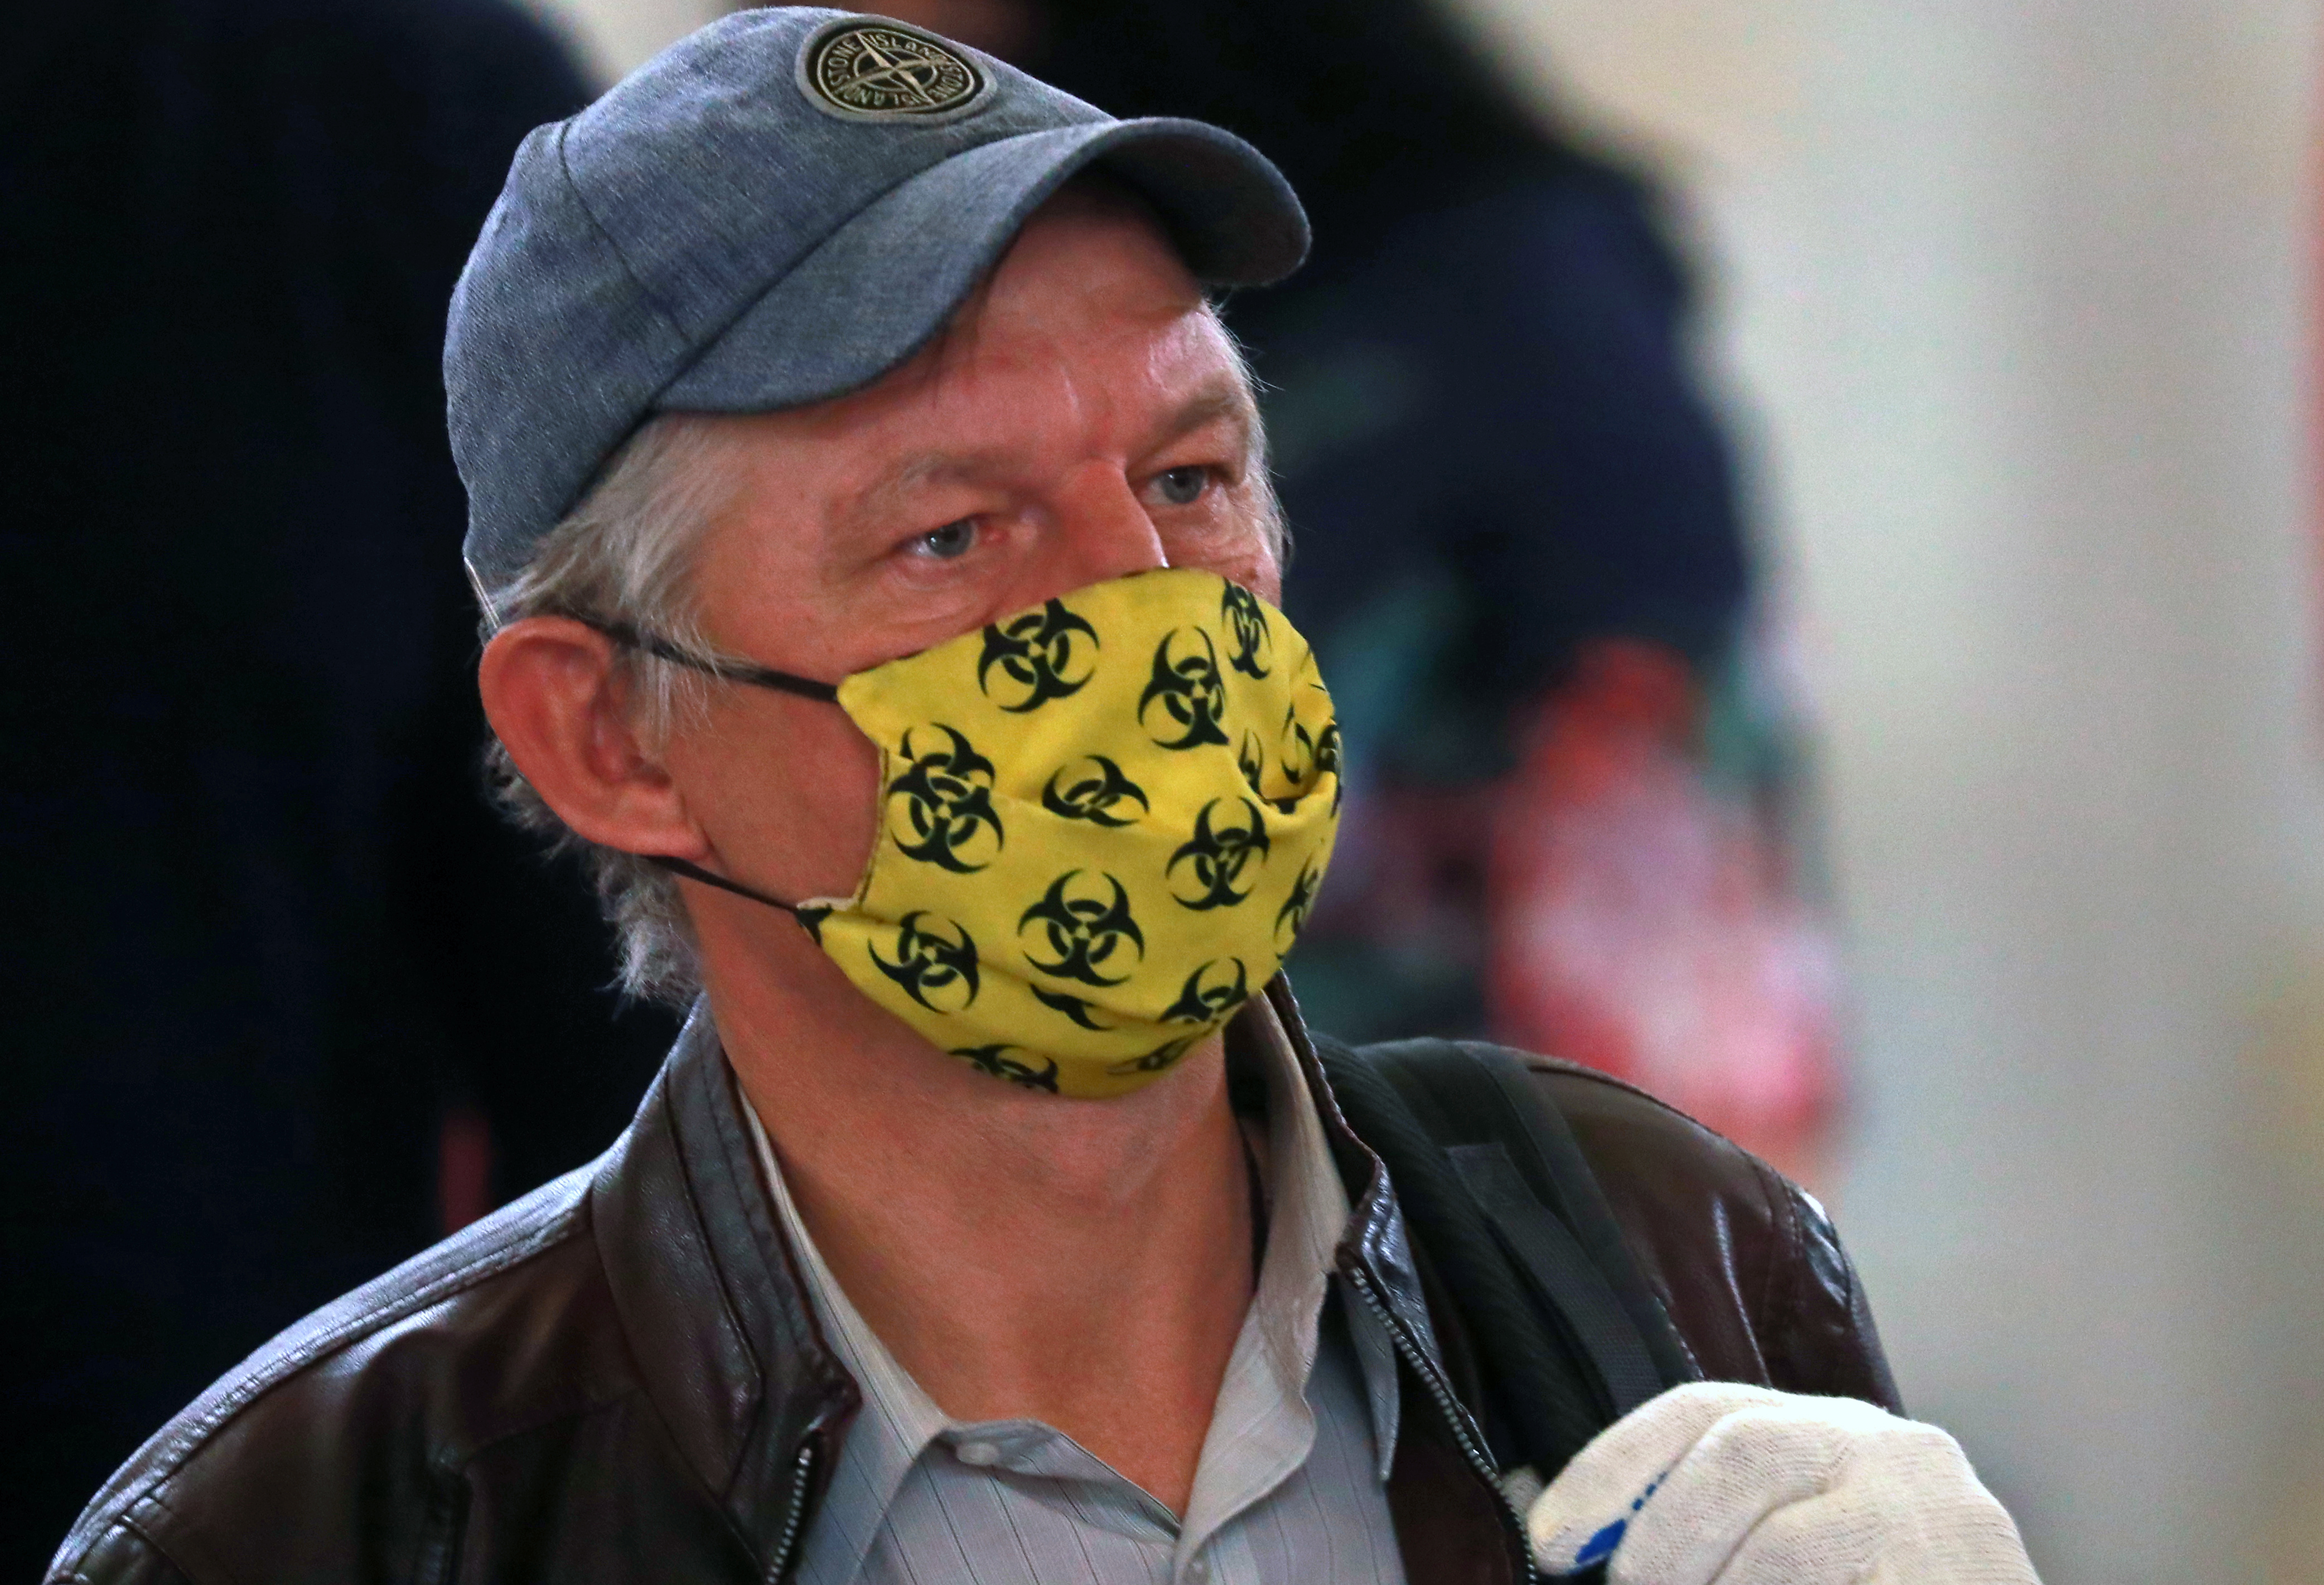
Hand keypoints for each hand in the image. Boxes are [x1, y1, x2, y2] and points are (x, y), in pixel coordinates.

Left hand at [1526, 1382, 2036, 1583]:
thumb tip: (1557, 1531)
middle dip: (1665, 1542)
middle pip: (1739, 1454)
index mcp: (1830, 1431)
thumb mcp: (1783, 1541)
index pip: (1701, 1411)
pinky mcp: (1972, 1577)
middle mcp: (1889, 1450)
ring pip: (1784, 1549)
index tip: (1550, 1541)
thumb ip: (1694, 1526)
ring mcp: (1937, 1516)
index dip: (1612, 1468)